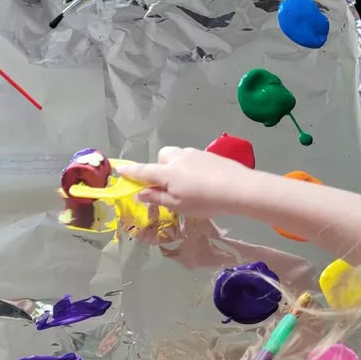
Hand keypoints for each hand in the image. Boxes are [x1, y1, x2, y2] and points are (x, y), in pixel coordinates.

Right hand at [117, 146, 252, 217]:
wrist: (240, 188)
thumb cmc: (205, 201)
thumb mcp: (177, 205)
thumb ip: (157, 198)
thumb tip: (140, 193)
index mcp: (166, 172)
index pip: (142, 171)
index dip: (130, 172)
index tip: (120, 170)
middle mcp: (178, 158)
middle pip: (162, 157)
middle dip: (160, 167)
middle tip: (168, 184)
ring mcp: (195, 154)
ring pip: (178, 156)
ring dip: (176, 166)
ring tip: (188, 183)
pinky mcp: (209, 154)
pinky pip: (192, 158)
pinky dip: (191, 166)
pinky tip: (203, 180)